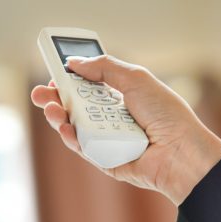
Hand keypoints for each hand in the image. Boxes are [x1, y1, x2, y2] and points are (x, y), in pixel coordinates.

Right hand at [31, 55, 220, 204]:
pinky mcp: (104, 159)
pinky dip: (71, 137)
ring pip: (73, 126)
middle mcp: (112, 116)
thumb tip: (74, 62)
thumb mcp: (136, 78)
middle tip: (39, 93)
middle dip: (54, 98)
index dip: (70, 78)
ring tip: (51, 109)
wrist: (181, 151)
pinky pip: (82, 147)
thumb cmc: (166, 114)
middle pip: (75, 105)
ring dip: (58, 116)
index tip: (54, 72)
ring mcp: (107, 138)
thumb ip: (103, 67)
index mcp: (120, 95)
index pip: (88, 84)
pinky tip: (65, 128)